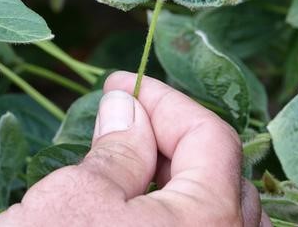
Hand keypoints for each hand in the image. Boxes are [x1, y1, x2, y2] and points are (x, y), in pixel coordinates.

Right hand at [0, 71, 269, 226]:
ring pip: (209, 210)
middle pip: (219, 173)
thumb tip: (126, 105)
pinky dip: (165, 212)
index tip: (121, 83)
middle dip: (170, 136)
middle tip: (121, 118)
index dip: (164, 100)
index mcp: (211, 221)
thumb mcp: (78, 196)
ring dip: (168, 176)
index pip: (209, 136)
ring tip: (120, 160)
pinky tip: (126, 208)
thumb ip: (117, 147)